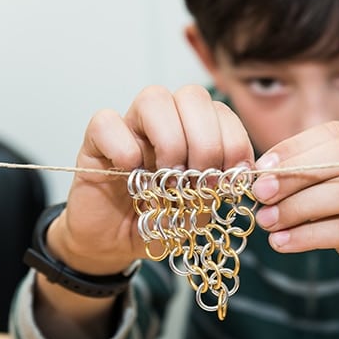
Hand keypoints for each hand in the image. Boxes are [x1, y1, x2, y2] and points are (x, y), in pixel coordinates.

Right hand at [48, 85, 254, 275]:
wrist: (118, 242)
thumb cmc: (162, 218)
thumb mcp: (203, 205)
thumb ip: (223, 184)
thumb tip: (243, 172)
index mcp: (196, 130)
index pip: (222, 111)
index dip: (234, 142)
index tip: (232, 177)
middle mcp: (166, 120)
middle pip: (192, 96)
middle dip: (206, 142)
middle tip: (200, 180)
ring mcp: (130, 126)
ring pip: (154, 98)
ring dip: (171, 140)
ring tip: (169, 178)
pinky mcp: (95, 141)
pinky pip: (106, 122)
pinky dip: (123, 147)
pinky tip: (132, 172)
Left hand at [251, 121, 338, 306]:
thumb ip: (319, 183)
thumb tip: (265, 178)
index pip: (338, 133)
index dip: (295, 148)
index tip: (261, 167)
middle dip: (296, 173)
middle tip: (260, 193)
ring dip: (298, 207)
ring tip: (267, 222)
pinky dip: (312, 235)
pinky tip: (285, 243)